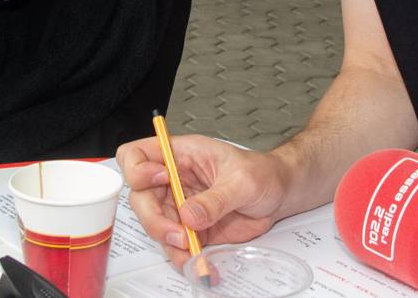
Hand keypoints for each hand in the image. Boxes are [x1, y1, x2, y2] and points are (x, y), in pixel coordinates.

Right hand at [116, 135, 288, 268]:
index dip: (139, 170)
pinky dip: (184, 258)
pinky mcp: (190, 228)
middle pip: (140, 197)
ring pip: (154, 225)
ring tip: (193, 252)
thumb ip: (215, 199)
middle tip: (179, 234)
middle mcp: (174, 180)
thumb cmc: (262, 173)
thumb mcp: (242, 180)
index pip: (137, 155)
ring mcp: (179, 205)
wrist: (279, 195)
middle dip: (154, 219)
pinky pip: (175, 245)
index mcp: (181, 154)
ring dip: (169, 243)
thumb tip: (189, 216)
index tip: (160, 180)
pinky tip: (200, 263)